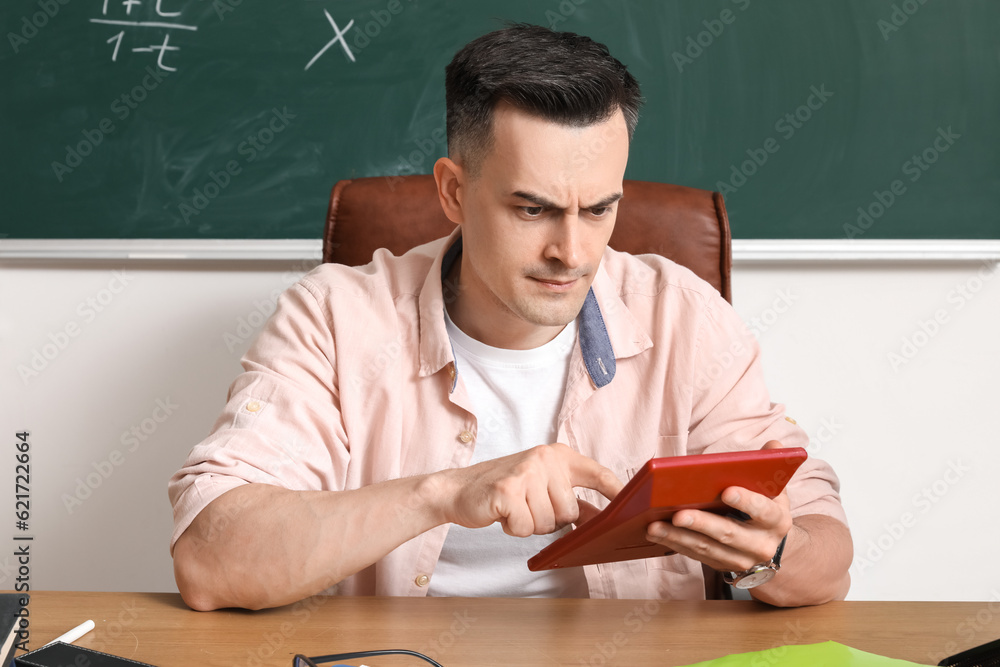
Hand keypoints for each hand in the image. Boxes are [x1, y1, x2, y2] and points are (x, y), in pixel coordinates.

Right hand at [443, 443, 622, 537]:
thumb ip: (571, 499)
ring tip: (514, 508)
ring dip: (530, 525)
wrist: (459, 490)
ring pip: (548, 523)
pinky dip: (514, 528)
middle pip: (570, 512)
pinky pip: (526, 528)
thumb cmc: (504, 491)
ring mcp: (526, 472)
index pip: (598, 474)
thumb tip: (603, 518)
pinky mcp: (507, 490)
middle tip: (527, 506)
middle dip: (550, 520)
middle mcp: (544, 459)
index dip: (617, 491)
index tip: (634, 504)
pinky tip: (503, 514)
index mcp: (557, 455)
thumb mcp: (541, 487)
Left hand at [644, 441, 793, 572]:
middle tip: (678, 514)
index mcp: (777, 521)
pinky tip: (655, 533)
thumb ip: (770, 465)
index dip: (747, 501)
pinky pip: (695, 556)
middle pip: (729, 533)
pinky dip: (674, 544)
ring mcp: (741, 559)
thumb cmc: (764, 507)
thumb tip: (773, 444)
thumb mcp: (773, 488)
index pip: (764, 510)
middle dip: (701, 523)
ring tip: (655, 525)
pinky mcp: (721, 566)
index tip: (727, 491)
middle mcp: (762, 545)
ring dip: (678, 537)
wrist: (767, 544)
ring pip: (707, 548)